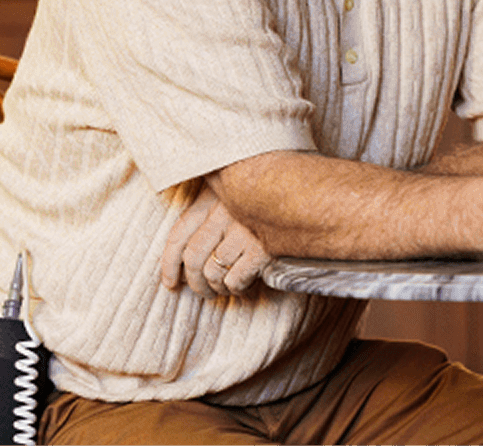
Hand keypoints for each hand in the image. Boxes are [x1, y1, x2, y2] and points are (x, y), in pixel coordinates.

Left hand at [156, 186, 270, 296]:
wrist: (315, 195)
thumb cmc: (272, 194)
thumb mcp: (236, 191)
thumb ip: (212, 208)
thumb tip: (186, 251)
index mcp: (213, 196)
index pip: (179, 233)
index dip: (168, 263)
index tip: (169, 282)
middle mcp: (224, 212)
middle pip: (193, 258)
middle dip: (194, 283)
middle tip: (202, 292)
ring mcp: (243, 230)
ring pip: (213, 272)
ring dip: (216, 289)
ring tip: (224, 290)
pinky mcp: (263, 249)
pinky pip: (236, 279)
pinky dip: (237, 289)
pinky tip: (245, 287)